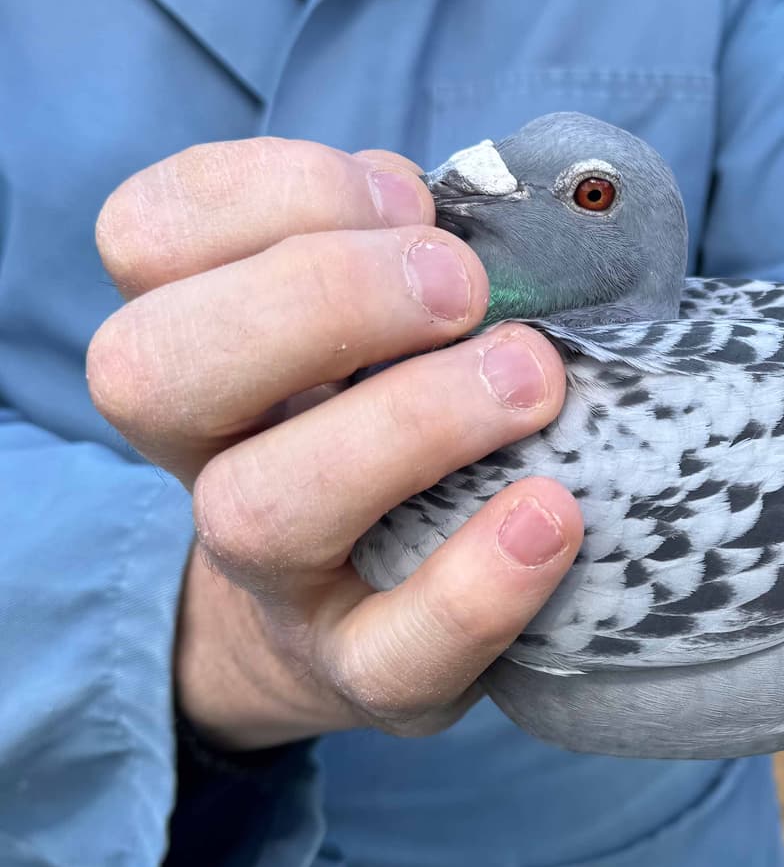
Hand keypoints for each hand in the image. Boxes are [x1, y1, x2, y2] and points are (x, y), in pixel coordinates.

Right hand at [88, 139, 581, 749]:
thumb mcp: (390, 314)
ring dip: (407, 423)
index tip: (407, 198)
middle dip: (321, 299)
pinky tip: (554, 515)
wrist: (370, 607)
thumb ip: (411, 246)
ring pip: (258, 508)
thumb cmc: (398, 412)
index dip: (267, 195)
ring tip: (532, 381)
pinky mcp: (363, 670)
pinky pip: (392, 651)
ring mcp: (274, 576)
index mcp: (201, 334)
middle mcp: (206, 454)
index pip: (145, 238)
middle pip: (156, 368)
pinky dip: (478, 585)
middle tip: (465, 286)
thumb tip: (473, 219)